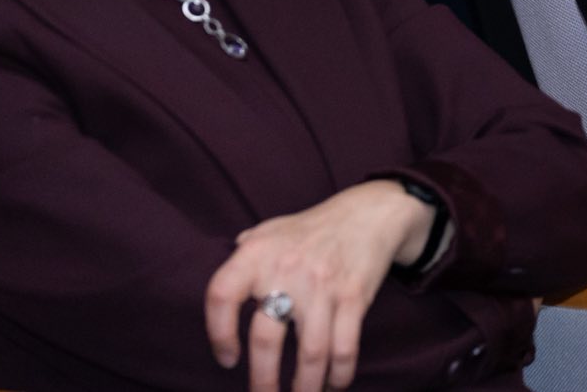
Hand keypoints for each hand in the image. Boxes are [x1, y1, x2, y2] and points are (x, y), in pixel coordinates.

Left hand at [204, 179, 438, 391]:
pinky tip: (333, 385)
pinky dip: (339, 375)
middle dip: (263, 380)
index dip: (217, 332)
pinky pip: (344, 348)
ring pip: (310, 354)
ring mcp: (323, 285)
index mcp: (257, 253)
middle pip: (265, 339)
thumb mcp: (272, 229)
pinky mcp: (354, 297)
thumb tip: (224, 290)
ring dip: (305, 387)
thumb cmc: (313, 228)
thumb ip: (245, 256)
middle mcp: (286, 269)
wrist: (370, 213)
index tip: (227, 358)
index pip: (221, 294)